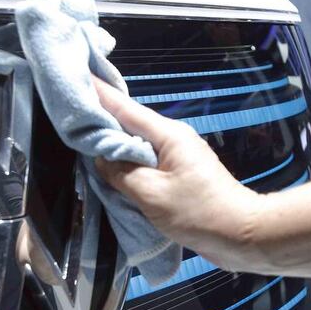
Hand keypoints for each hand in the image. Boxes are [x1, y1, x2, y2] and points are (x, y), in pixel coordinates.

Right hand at [92, 77, 264, 270]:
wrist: (241, 234)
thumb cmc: (198, 213)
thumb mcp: (152, 194)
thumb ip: (121, 174)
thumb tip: (101, 159)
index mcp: (168, 135)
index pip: (125, 108)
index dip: (100, 93)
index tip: (79, 75)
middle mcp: (172, 138)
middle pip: (130, 123)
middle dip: (101, 116)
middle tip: (69, 108)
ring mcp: (177, 156)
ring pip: (136, 143)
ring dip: (112, 141)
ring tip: (82, 134)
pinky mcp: (179, 174)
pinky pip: (145, 161)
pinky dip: (126, 160)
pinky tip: (110, 165)